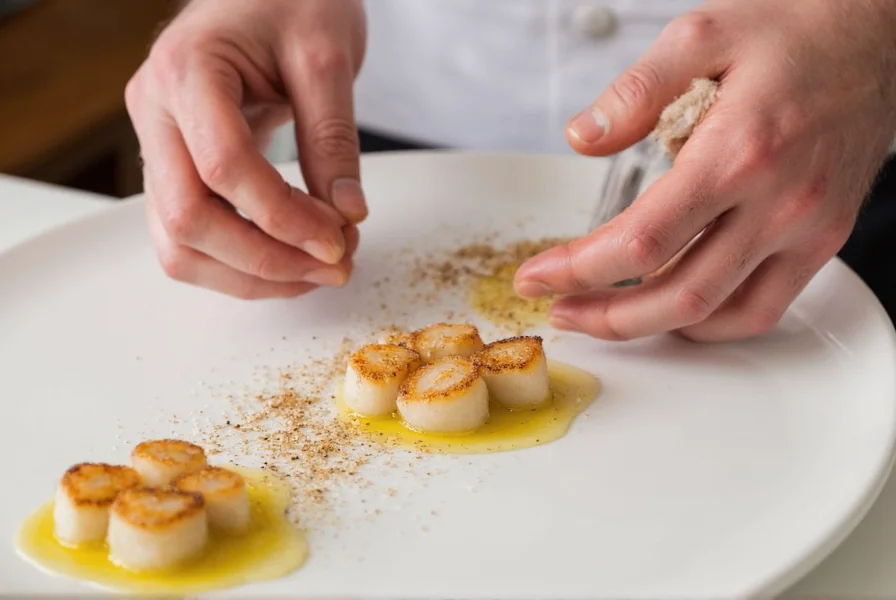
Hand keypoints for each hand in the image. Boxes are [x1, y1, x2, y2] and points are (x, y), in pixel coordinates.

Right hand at [125, 0, 367, 298]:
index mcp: (185, 72)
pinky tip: (291, 259)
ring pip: (180, 245)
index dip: (284, 218)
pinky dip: (239, 264)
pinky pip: (190, 238)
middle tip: (335, 266)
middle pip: (188, 221)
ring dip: (251, 275)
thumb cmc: (291, 1)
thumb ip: (333, 138)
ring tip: (319, 269)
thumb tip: (347, 215)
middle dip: (267, 260)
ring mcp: (157, 145)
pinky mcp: (175, 170)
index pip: (224, 168)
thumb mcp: (326, 57)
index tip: (338, 240)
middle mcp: (155, 113)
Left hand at [515, 0, 895, 340]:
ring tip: (601, 315)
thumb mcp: (699, 33)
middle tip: (560, 309)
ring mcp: (806, 229)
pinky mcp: (822, 240)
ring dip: (649, 327)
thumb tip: (583, 139)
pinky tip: (671, 313)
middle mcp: (778, 202)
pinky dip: (709, 325)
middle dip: (604, 314)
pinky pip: (762, 309)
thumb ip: (635, 91)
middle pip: (677, 294)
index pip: (642, 240)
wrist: (875, 34)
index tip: (538, 276)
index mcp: (737, 152)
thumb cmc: (792, 30)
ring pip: (718, 314)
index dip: (578, 269)